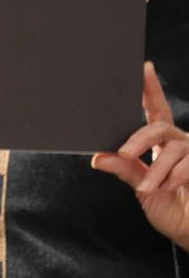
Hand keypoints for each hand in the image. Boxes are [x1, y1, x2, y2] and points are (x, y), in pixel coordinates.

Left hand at [91, 62, 188, 248]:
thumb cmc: (170, 208)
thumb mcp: (143, 189)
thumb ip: (126, 170)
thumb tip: (98, 157)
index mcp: (163, 144)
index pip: (156, 111)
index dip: (150, 89)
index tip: (143, 68)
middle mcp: (181, 143)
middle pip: (159, 127)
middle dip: (138, 139)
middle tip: (124, 154)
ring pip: (171, 149)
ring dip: (156, 170)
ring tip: (147, 188)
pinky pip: (187, 164)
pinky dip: (173, 177)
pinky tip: (167, 188)